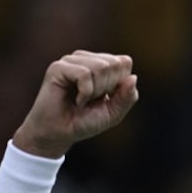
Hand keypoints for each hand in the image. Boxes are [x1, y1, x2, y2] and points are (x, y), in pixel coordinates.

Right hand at [12, 51, 138, 157]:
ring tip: (83, 100)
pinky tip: (76, 101)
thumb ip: (127, 97)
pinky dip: (85, 92)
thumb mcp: (114, 112)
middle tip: (92, 100)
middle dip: (108, 88)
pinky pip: (84, 74)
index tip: (105, 98)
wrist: (59, 134)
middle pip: (114, 64)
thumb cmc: (85, 121)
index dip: (120, 85)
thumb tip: (133, 77)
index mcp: (101, 65)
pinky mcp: (58, 67)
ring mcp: (71, 61)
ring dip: (96, 91)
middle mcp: (86, 59)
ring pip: (101, 67)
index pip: (124, 62)